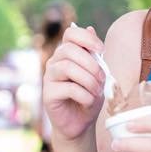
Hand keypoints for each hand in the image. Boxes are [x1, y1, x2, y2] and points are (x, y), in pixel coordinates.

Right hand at [42, 25, 105, 140]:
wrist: (81, 124)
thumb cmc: (89, 96)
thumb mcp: (97, 74)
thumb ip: (93, 55)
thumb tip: (90, 27)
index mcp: (67, 54)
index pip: (70, 33)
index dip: (86, 37)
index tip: (101, 50)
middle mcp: (55, 62)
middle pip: (69, 50)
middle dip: (91, 64)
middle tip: (102, 78)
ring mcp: (49, 78)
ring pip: (68, 68)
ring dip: (89, 80)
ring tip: (97, 91)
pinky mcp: (48, 94)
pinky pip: (68, 88)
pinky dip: (85, 95)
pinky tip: (89, 101)